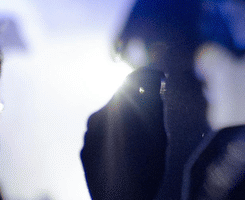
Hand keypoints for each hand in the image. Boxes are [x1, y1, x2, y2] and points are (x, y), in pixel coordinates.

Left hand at [82, 67, 166, 199]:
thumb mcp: (159, 134)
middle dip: (138, 99)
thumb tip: (153, 84)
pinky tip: (125, 152)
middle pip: (122, 97)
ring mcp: (88, 135)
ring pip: (110, 117)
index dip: (151, 76)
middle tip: (154, 111)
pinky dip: (113, 137)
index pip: (137, 78)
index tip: (160, 78)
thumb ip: (154, 105)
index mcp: (120, 106)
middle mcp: (99, 115)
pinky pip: (100, 136)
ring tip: (139, 138)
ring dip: (124, 119)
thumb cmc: (145, 169)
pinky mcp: (84, 151)